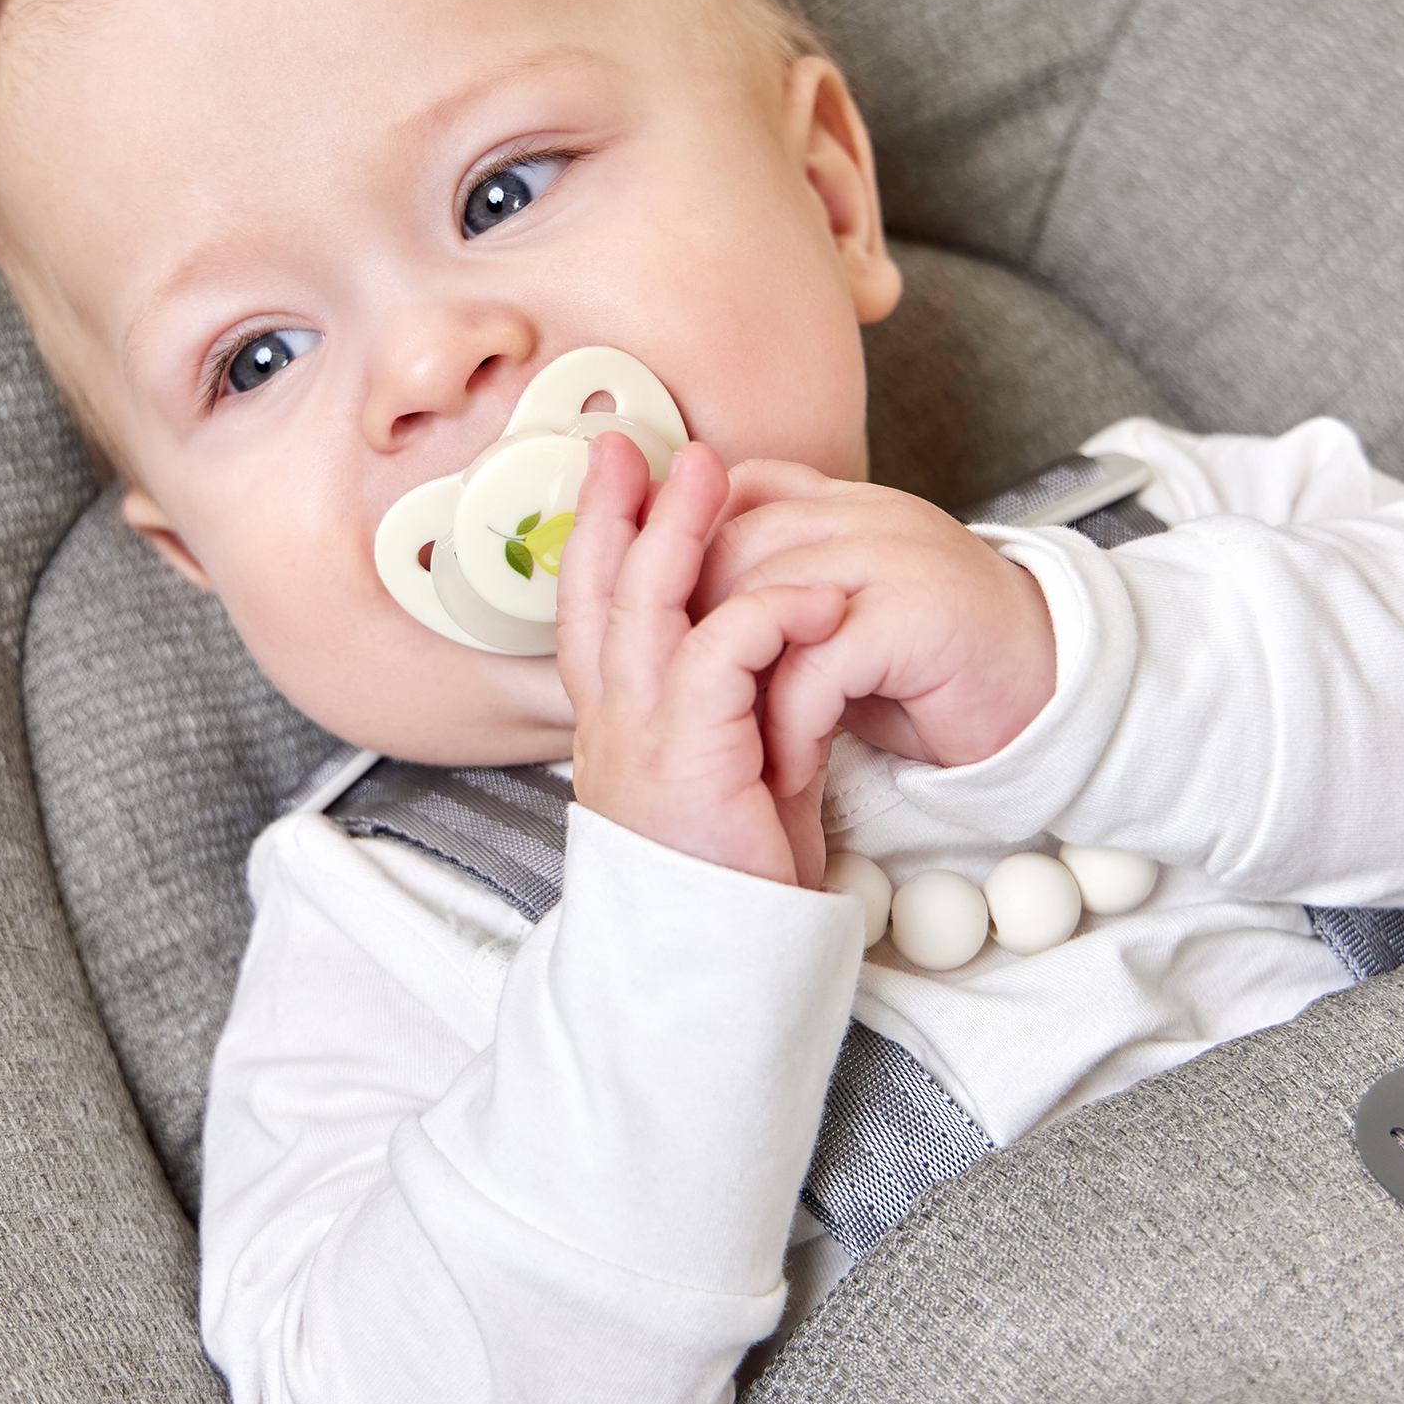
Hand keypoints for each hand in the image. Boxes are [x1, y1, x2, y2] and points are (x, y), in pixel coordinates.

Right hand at [556, 435, 844, 886]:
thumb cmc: (729, 872)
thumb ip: (725, 708)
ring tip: (710, 469)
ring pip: (647, 603)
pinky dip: (769, 612)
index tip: (621, 478)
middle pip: (598, 590)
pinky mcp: (687, 754)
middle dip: (619, 507)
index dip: (597, 538)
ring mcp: (640, 735)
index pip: (591, 612)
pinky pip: (723, 653)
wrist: (720, 959)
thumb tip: (762, 650)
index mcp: (618, 723)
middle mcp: (613, 721)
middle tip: (640, 443)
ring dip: (681, 528)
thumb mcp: (722, 771)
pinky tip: (813, 596)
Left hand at [691, 461, 1057, 802]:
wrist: (1051, 694)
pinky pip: (818, 662)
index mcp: (845, 506)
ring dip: (739, 688)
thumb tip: (692, 608)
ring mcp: (890, 557)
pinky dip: (793, 723)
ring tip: (735, 747)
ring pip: (764, 600)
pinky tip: (793, 764)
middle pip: (731, 543)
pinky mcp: (912, 615)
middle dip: (695, 631)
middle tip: (685, 705)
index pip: (737, 492)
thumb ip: (784, 593)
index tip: (662, 625)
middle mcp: (864, 516)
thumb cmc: (941, 667)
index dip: (686, 550)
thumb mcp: (847, 618)